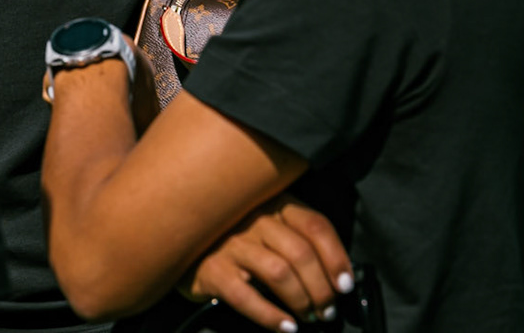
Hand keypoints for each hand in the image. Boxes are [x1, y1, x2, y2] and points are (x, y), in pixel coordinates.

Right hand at [178, 196, 350, 331]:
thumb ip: (295, 237)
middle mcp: (253, 219)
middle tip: (326, 310)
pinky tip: (286, 327)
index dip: (336, 257)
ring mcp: (231, 244)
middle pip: (302, 253)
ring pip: (279, 273)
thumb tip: (336, 276)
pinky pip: (247, 297)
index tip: (345, 285)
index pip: (315, 226)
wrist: (178, 240)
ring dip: (302, 301)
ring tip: (308, 318)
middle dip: (322, 288)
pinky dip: (271, 316)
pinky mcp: (212, 270)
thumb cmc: (233, 236)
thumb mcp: (266, 224)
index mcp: (273, 204)